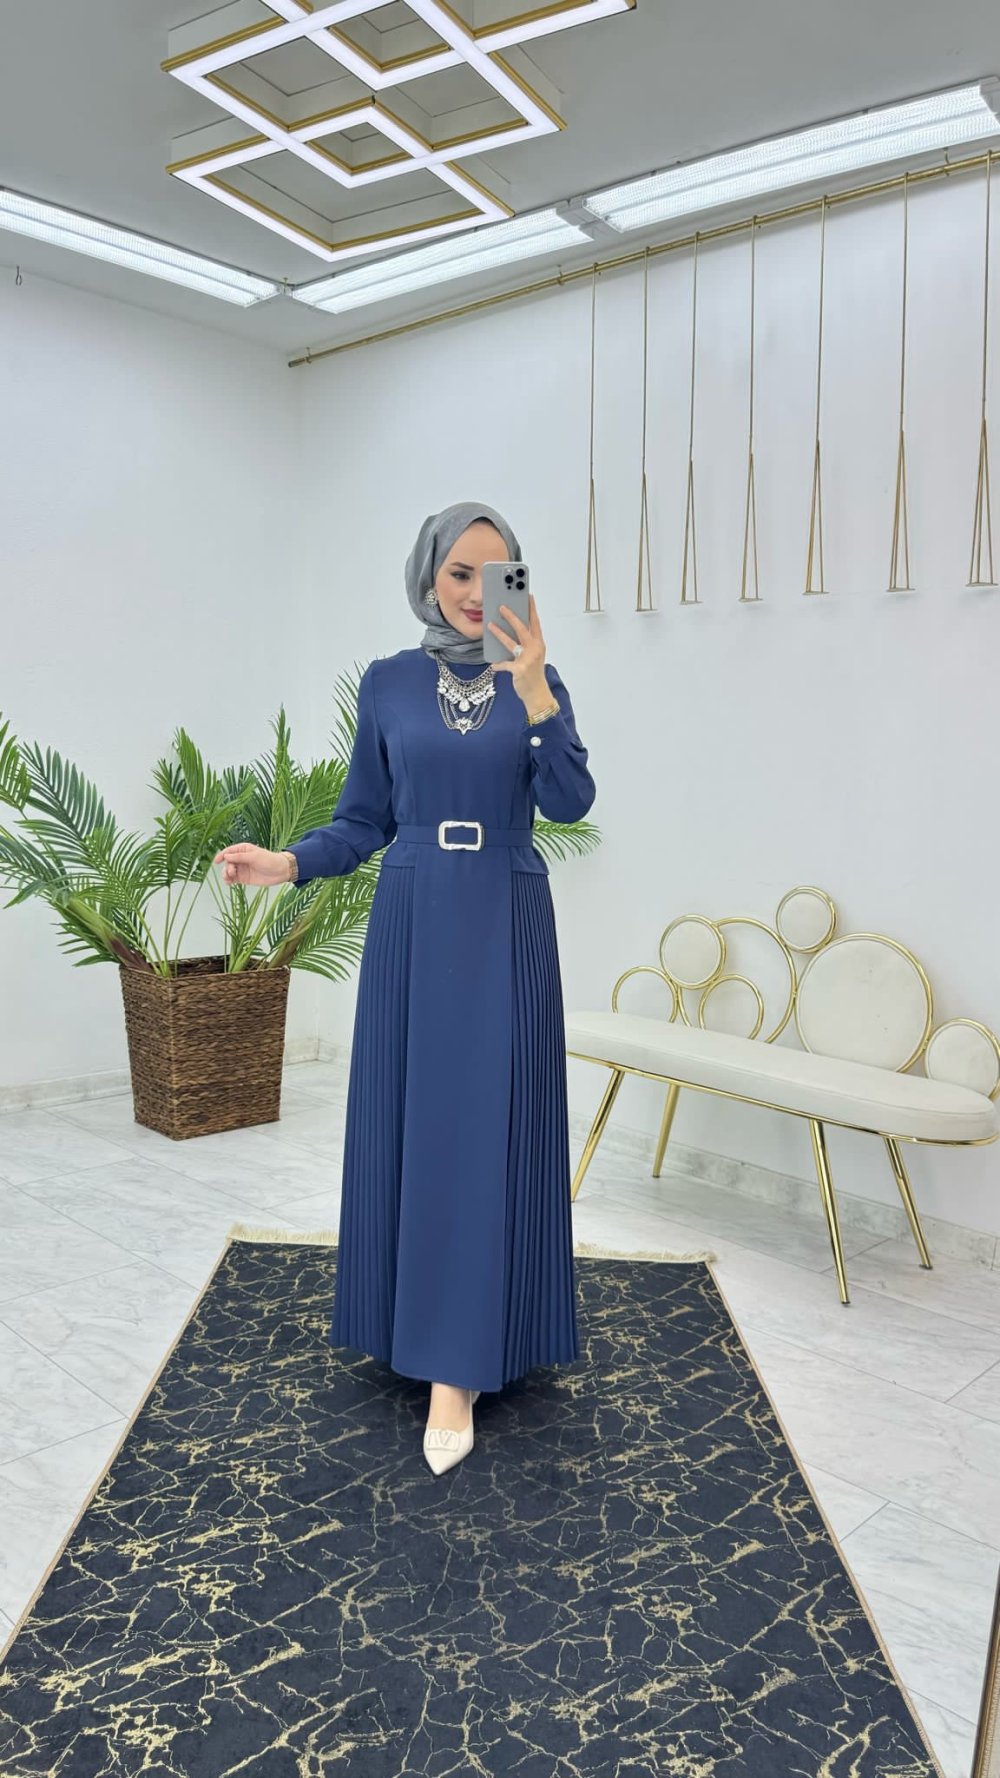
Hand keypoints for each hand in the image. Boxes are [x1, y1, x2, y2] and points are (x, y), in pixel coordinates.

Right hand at [213, 843, 290, 886]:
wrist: (281, 871)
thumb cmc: (270, 860)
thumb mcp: (255, 857)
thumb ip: (240, 857)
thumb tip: (227, 856)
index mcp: (243, 850)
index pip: (228, 851)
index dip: (221, 855)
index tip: (216, 861)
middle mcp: (241, 859)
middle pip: (227, 862)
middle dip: (227, 867)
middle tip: (232, 872)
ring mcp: (242, 869)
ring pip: (228, 871)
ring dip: (226, 874)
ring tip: (229, 879)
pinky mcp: (244, 878)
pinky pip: (233, 879)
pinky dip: (229, 881)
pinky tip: (229, 883)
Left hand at [488, 593, 548, 711]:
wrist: (537, 694)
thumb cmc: (533, 674)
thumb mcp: (533, 657)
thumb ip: (524, 645)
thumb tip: (510, 633)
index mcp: (539, 644)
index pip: (535, 623)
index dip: (532, 609)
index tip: (528, 596)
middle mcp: (535, 649)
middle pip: (522, 629)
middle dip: (511, 616)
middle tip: (501, 607)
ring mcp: (527, 659)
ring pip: (511, 642)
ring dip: (499, 633)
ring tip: (489, 625)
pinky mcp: (519, 669)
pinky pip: (505, 664)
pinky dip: (499, 665)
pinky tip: (494, 665)